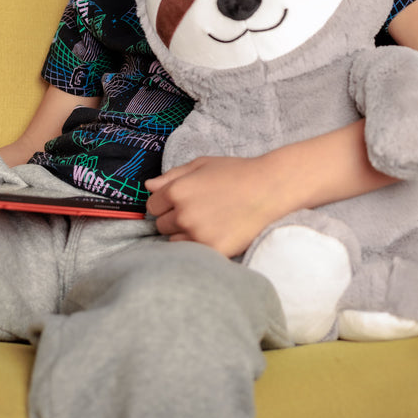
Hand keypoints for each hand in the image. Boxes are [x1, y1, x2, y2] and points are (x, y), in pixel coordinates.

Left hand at [145, 155, 282, 257]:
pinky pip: (192, 253)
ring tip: (206, 222)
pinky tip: (214, 232)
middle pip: (161, 225)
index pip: (152, 206)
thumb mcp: (201, 165)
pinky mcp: (212, 250)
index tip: (180, 201)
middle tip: (197, 211)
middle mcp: (183, 214)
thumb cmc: (235, 173)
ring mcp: (197, 234)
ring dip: (184, 234)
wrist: (268, 189)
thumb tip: (148, 186)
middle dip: (173, 218)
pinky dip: (198, 246)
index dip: (165, 203)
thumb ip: (171, 176)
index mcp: (177, 191)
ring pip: (174, 241)